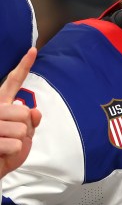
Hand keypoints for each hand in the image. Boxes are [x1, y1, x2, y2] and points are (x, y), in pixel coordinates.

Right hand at [0, 48, 41, 178]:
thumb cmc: (4, 153)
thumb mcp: (23, 136)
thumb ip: (30, 122)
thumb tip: (35, 111)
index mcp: (0, 105)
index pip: (13, 83)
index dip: (23, 67)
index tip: (33, 51)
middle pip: (23, 112)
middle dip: (25, 128)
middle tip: (10, 137)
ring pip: (21, 129)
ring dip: (19, 143)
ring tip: (4, 146)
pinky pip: (16, 144)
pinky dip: (14, 153)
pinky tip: (2, 154)